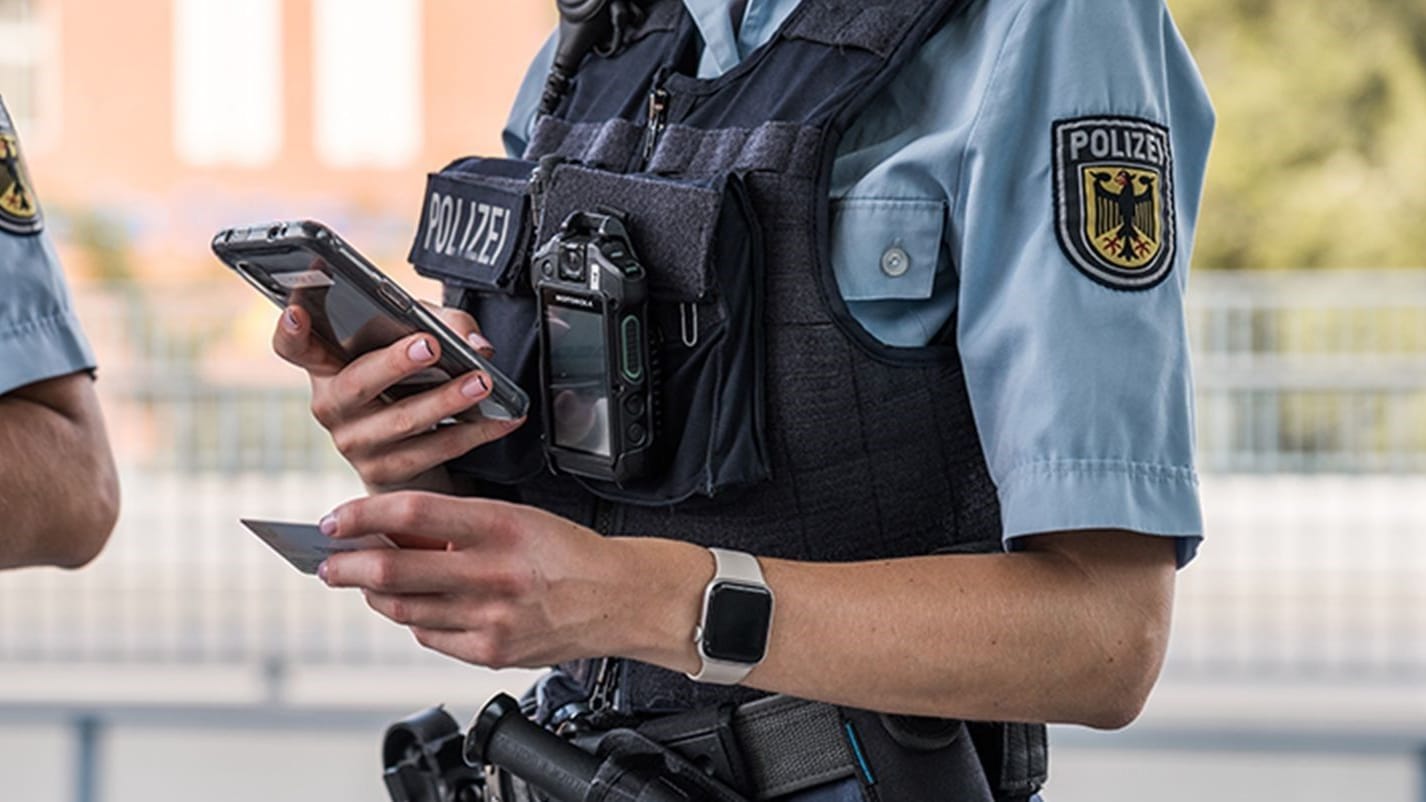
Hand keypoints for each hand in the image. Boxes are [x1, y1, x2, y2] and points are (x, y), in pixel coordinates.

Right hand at [272, 303, 523, 491]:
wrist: (416, 448)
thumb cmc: (411, 380)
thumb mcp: (425, 339)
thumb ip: (449, 327)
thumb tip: (477, 346)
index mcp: (327, 364)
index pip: (294, 347)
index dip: (291, 330)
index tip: (298, 313)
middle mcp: (332, 405)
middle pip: (356, 382)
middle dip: (395, 363)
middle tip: (431, 345)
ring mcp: (354, 443)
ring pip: (401, 420)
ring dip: (446, 400)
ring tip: (481, 382)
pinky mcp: (383, 473)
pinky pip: (432, 451)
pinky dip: (473, 432)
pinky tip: (501, 418)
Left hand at [315, 492, 708, 670]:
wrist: (619, 598)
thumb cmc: (567, 553)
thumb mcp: (516, 517)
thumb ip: (457, 524)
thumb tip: (393, 530)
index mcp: (500, 525)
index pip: (412, 513)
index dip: (362, 515)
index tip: (335, 519)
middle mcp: (493, 573)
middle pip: (394, 569)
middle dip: (346, 566)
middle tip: (326, 562)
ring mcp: (491, 618)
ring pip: (405, 608)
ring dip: (375, 594)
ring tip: (365, 583)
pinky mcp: (492, 652)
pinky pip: (430, 637)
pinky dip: (414, 621)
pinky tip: (415, 607)